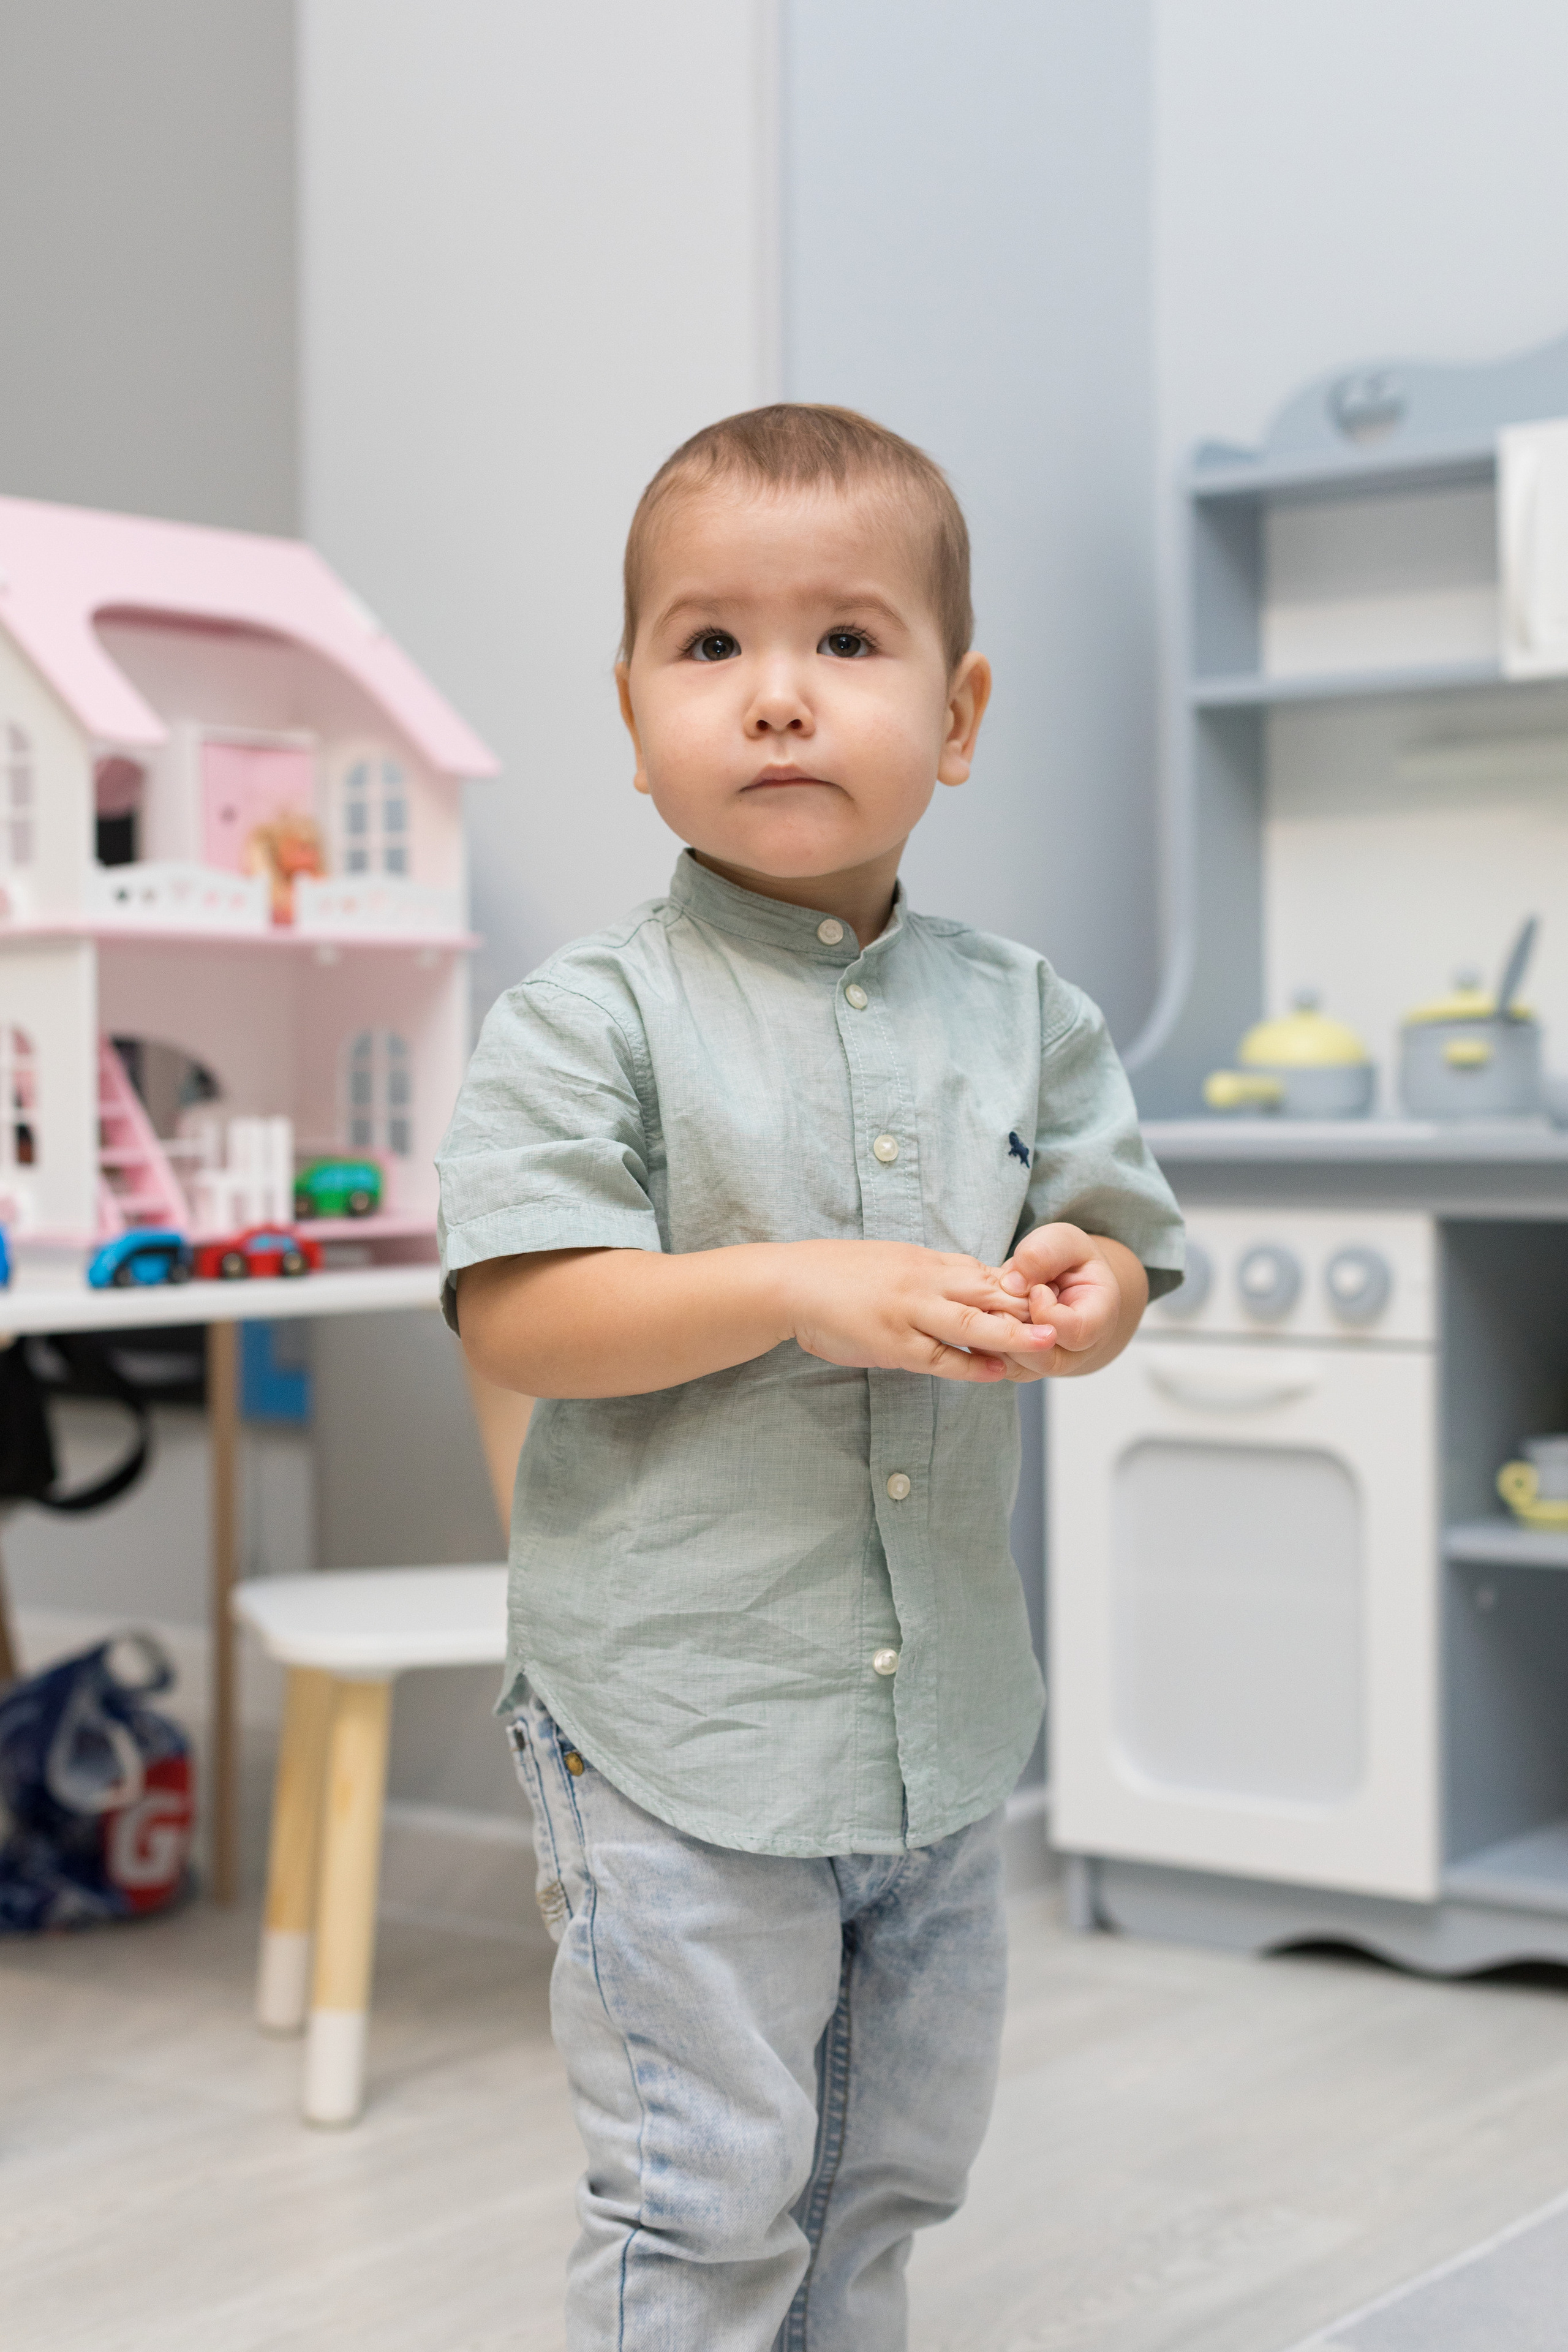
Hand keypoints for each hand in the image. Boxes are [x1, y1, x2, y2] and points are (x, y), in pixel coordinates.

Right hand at [785, 1238, 1061, 1385]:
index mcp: (925, 1261)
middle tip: (1068, 1317)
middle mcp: (923, 1282)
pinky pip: (939, 1357)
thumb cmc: (836, 1277)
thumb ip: (927, 1275)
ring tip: (1047, 1343)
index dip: (1021, 1288)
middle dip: (1031, 1307)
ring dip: (1013, 1333)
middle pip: (989, 1292)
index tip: (1051, 1301)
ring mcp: (908, 1312)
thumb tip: (960, 1285)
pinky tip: (996, 1371)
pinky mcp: (891, 1343)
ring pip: (971, 1323)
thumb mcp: (891, 1263)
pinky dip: (971, 1365)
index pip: (985, 1273)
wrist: (789, 1284)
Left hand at [996, 1224, 1143, 1378]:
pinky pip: (999, 1367)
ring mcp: (1049, 1362)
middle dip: (1015, 1328)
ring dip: (996, 1337)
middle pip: (1045, 1359)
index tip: (1036, 1289)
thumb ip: (1044, 1254)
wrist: (1061, 1280)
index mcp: (1099, 1317)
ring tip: (990, 1307)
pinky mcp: (1022, 1367)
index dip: (1048, 1312)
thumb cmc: (1066, 1259)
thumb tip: (1013, 1284)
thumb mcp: (1063, 1240)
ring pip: (1018, 1368)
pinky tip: (981, 1318)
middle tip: (1001, 1301)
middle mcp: (1078, 1350)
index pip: (1077, 1332)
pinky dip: (984, 1344)